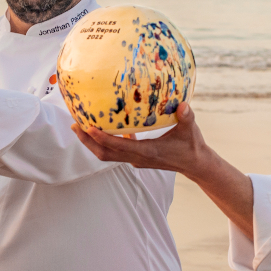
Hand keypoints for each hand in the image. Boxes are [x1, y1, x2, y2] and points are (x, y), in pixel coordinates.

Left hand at [72, 103, 207, 173]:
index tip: (88, 128)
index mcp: (147, 152)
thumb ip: (186, 117)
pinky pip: (116, 150)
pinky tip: (103, 126)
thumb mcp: (190, 130)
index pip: (118, 147)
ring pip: (108, 154)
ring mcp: (135, 159)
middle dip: (88, 141)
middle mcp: (137, 158)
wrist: (194, 164)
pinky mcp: (137, 157)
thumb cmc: (192, 146)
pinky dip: (106, 140)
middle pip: (105, 153)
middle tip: (75, 125)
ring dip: (93, 142)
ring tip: (81, 126)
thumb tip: (183, 105)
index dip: (102, 138)